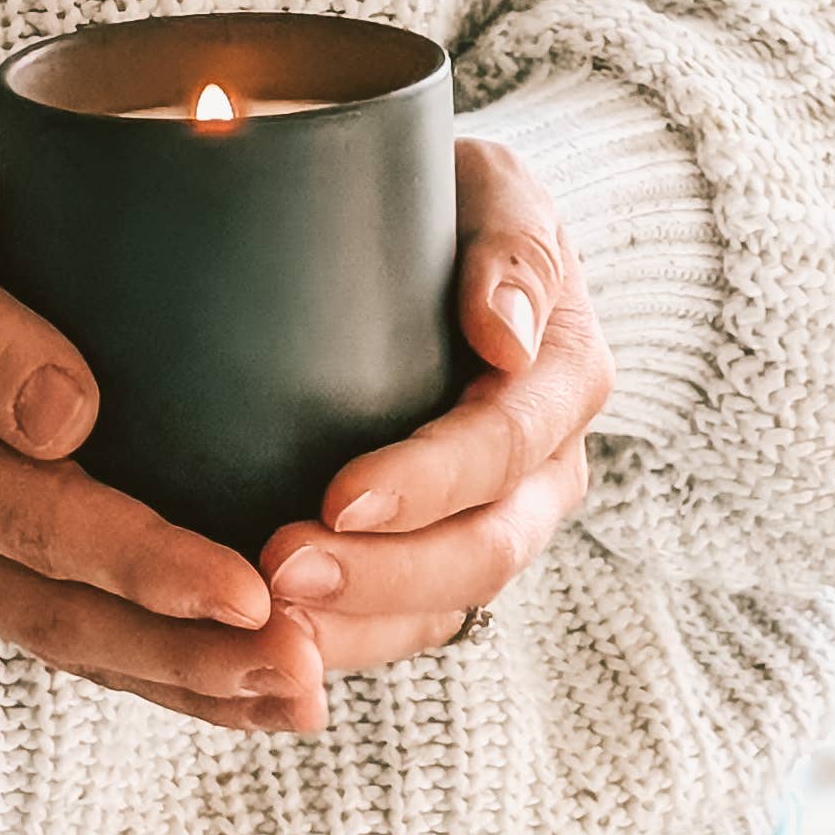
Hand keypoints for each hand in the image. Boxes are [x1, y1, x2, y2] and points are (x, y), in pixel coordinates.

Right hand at [0, 150, 325, 734]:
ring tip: (300, 700)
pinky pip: (79, 641)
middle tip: (304, 674)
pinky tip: (246, 688)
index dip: (145, 565)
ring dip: (193, 684)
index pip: (37, 528)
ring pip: (80, 650)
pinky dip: (164, 671)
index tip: (248, 591)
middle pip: (65, 619)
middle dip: (190, 656)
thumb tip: (62, 417)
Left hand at [254, 135, 611, 706]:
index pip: (506, 447)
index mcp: (567, 377)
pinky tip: (278, 644)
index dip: (428, 482)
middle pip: (483, 551)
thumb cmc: (464, 204)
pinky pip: (412, 625)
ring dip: (359, 626)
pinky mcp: (446, 555)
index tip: (339, 498)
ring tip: (267, 626)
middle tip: (280, 573)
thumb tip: (505, 336)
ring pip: (449, 608)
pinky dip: (350, 642)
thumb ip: (514, 247)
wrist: (457, 247)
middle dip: (384, 575)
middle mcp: (548, 469)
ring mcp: (503, 522)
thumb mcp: (499, 190)